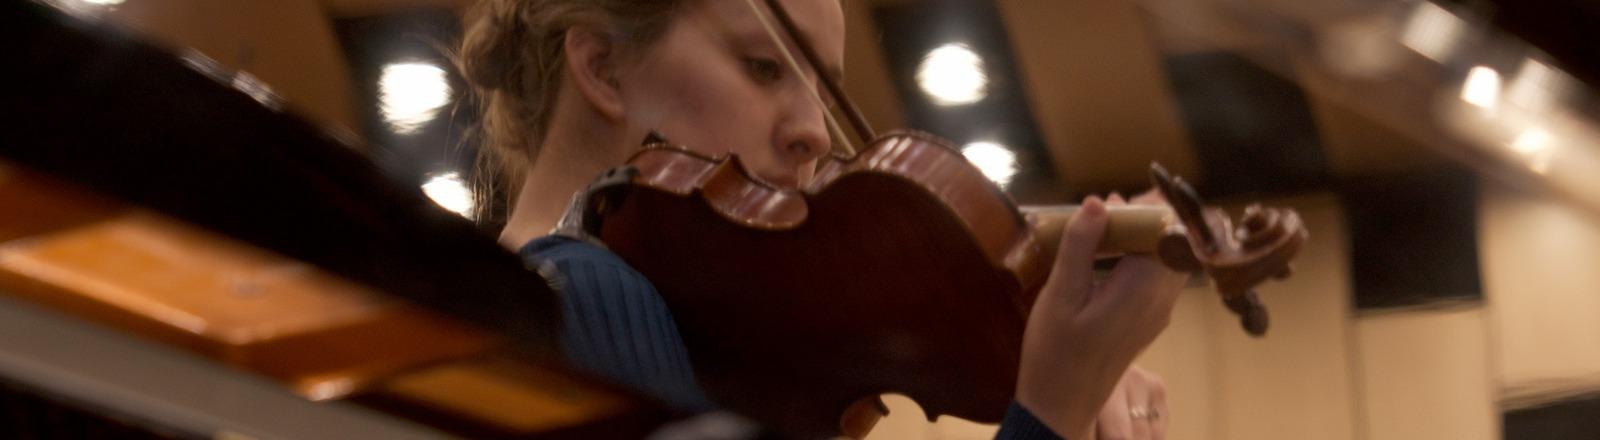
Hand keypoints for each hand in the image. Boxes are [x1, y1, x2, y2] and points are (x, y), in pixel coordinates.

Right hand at [1014, 195, 1185, 438]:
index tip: (1118, 199)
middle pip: (1173, 244)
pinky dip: (1137, 258)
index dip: (1150, 208)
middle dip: (1145, 219)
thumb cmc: (1055, 352)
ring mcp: (1157, 313)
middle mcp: (1160, 300)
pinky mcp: (1147, 321)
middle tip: (1106, 208)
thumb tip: (1097, 203)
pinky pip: (1155, 278)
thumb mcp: (1060, 294)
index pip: (1169, 233)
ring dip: (1140, 239)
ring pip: (1166, 260)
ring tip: (1102, 227)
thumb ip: (1080, 246)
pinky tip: (1104, 256)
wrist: (1061, 403)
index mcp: (1142, 290)